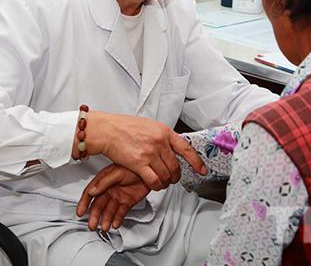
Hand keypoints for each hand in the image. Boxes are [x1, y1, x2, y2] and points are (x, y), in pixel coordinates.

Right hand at [76, 164, 150, 230]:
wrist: (151, 170)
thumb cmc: (132, 166)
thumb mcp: (117, 173)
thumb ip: (104, 182)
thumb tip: (92, 191)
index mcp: (103, 181)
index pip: (90, 193)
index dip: (84, 203)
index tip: (80, 213)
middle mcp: (109, 190)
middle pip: (99, 205)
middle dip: (95, 216)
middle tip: (93, 225)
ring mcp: (118, 196)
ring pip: (109, 211)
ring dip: (106, 220)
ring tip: (105, 227)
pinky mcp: (127, 202)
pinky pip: (120, 213)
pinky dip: (117, 219)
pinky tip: (116, 224)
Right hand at [83, 111, 206, 190]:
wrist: (107, 130)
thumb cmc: (124, 127)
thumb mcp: (149, 125)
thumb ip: (161, 136)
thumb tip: (171, 147)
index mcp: (164, 131)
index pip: (186, 148)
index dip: (196, 161)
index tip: (202, 170)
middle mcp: (160, 142)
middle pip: (176, 166)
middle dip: (175, 176)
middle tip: (172, 178)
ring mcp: (150, 153)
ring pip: (167, 175)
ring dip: (166, 182)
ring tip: (161, 182)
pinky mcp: (139, 164)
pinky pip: (155, 181)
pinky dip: (157, 186)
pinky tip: (154, 184)